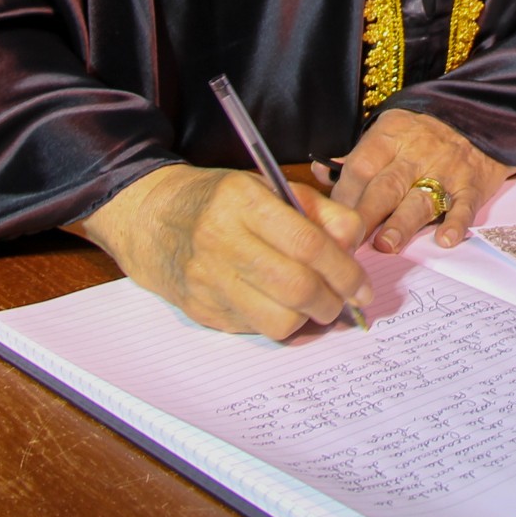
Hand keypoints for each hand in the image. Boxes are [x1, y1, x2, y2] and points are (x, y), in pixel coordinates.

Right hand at [73, 163, 371, 341]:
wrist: (152, 219)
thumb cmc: (221, 200)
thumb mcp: (269, 187)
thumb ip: (319, 211)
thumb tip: (354, 244)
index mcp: (243, 202)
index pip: (308, 244)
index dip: (345, 270)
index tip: (363, 286)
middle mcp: (222, 242)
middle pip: (296, 288)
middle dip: (333, 301)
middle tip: (346, 301)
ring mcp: (207, 281)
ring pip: (277, 320)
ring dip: (308, 319)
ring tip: (314, 304)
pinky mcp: (201, 311)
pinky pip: (255, 329)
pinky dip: (278, 322)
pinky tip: (280, 304)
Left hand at [316, 109, 515, 254]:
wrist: (481, 115)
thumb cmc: (425, 131)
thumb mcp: (390, 130)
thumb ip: (357, 156)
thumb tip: (321, 173)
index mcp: (390, 136)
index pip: (360, 167)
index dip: (343, 196)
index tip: (331, 224)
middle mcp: (416, 153)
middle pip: (385, 186)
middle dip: (365, 215)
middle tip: (349, 242)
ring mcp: (446, 170)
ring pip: (420, 199)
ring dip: (402, 223)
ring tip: (386, 245)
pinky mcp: (472, 185)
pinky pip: (464, 205)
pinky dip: (456, 222)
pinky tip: (445, 239)